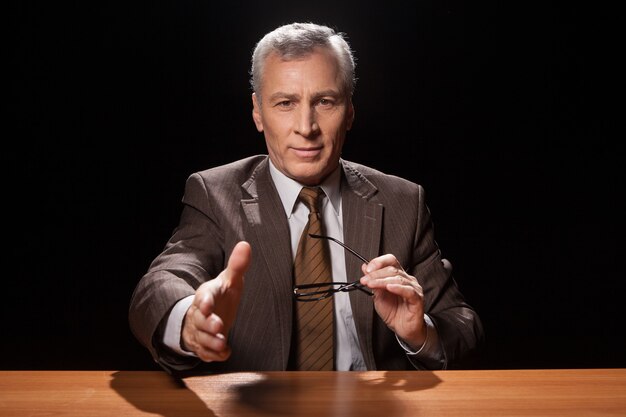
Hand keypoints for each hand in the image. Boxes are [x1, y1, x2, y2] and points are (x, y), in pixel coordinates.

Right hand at [181, 241, 250, 361]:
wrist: (206, 313)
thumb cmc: (220, 295)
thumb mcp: (230, 280)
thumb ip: (237, 265)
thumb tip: (245, 245)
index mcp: (206, 295)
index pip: (203, 297)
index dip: (205, 301)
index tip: (208, 305)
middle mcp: (199, 314)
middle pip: (199, 320)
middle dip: (207, 324)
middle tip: (218, 326)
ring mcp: (199, 330)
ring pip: (200, 338)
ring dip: (211, 342)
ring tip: (222, 343)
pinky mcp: (203, 345)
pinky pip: (205, 353)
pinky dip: (214, 355)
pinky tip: (225, 353)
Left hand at [360, 254, 425, 350]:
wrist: (402, 329)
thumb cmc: (393, 312)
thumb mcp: (378, 295)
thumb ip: (373, 282)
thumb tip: (364, 267)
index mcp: (398, 276)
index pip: (391, 261)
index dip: (379, 262)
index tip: (367, 270)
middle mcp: (407, 279)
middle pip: (392, 269)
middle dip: (375, 274)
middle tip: (364, 280)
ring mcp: (414, 288)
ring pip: (398, 279)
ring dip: (382, 281)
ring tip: (371, 284)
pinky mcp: (417, 299)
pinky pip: (408, 291)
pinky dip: (398, 288)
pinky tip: (389, 287)